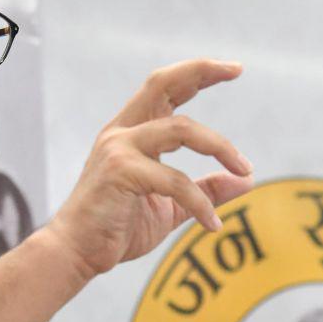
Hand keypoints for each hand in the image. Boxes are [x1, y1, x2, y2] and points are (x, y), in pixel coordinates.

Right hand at [48, 59, 253, 275]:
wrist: (77, 253)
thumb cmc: (117, 227)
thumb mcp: (170, 205)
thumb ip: (204, 190)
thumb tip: (246, 180)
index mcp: (131, 133)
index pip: (164, 89)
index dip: (197, 74)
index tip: (233, 68)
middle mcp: (122, 132)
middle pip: (163, 84)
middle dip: (201, 71)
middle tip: (236, 69)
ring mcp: (119, 148)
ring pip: (181, 128)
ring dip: (220, 146)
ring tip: (244, 170)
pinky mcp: (120, 171)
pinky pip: (175, 180)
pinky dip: (200, 202)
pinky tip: (211, 224)